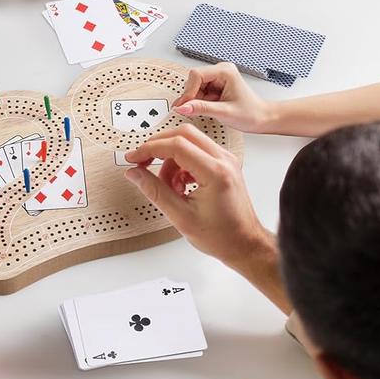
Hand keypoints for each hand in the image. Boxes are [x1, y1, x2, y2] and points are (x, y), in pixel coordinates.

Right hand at [124, 124, 289, 312]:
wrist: (245, 244)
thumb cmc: (221, 236)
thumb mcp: (180, 216)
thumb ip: (154, 191)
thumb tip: (135, 173)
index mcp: (215, 172)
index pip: (176, 145)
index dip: (150, 149)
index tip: (134, 158)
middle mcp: (223, 160)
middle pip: (183, 134)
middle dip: (159, 146)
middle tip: (143, 162)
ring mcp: (226, 160)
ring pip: (190, 141)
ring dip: (171, 159)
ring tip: (168, 186)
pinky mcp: (224, 164)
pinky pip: (197, 151)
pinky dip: (182, 163)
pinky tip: (179, 186)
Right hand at [173, 62, 272, 132]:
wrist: (261, 119)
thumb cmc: (250, 114)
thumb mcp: (224, 113)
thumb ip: (201, 109)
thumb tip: (182, 107)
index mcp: (225, 71)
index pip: (196, 75)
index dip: (188, 91)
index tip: (184, 106)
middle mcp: (220, 71)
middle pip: (194, 79)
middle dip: (192, 96)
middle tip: (193, 110)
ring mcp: (217, 78)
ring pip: (194, 86)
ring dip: (196, 99)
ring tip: (208, 109)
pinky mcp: (215, 85)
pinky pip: (199, 91)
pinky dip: (199, 101)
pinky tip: (209, 108)